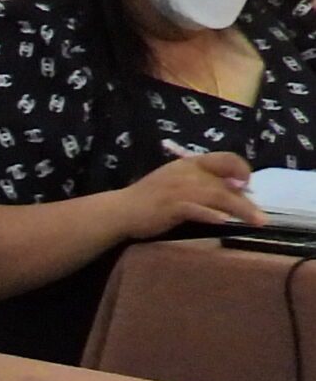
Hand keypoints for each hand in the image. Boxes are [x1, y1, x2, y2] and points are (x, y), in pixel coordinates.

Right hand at [112, 150, 260, 238]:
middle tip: (261, 217)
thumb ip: (200, 183)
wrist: (119, 210)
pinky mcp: (170, 206)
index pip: (225, 159)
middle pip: (225, 184)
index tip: (248, 186)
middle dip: (246, 201)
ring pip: (217, 196)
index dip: (241, 171)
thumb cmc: (149, 199)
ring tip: (256, 221)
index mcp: (189, 164)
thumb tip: (230, 191)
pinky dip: (210, 214)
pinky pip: (195, 209)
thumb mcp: (176, 183)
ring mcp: (179, 189)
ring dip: (240, 209)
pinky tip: (223, 221)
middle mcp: (187, 173)